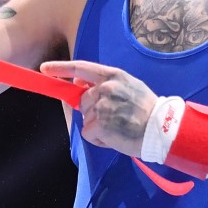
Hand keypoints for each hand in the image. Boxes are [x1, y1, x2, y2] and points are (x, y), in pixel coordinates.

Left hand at [38, 59, 156, 156]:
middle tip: (115, 118)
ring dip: (98, 127)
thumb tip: (81, 89)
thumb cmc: (147, 111)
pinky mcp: (99, 123)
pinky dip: (99, 139)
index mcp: (114, 75)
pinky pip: (88, 133)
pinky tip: (116, 137)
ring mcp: (102, 105)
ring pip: (86, 119)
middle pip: (82, 100)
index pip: (81, 68)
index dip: (61, 68)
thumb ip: (107, 85)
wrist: (163, 129)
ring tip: (119, 127)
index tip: (45, 69)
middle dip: (92, 111)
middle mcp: (106, 87)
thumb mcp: (130, 87)